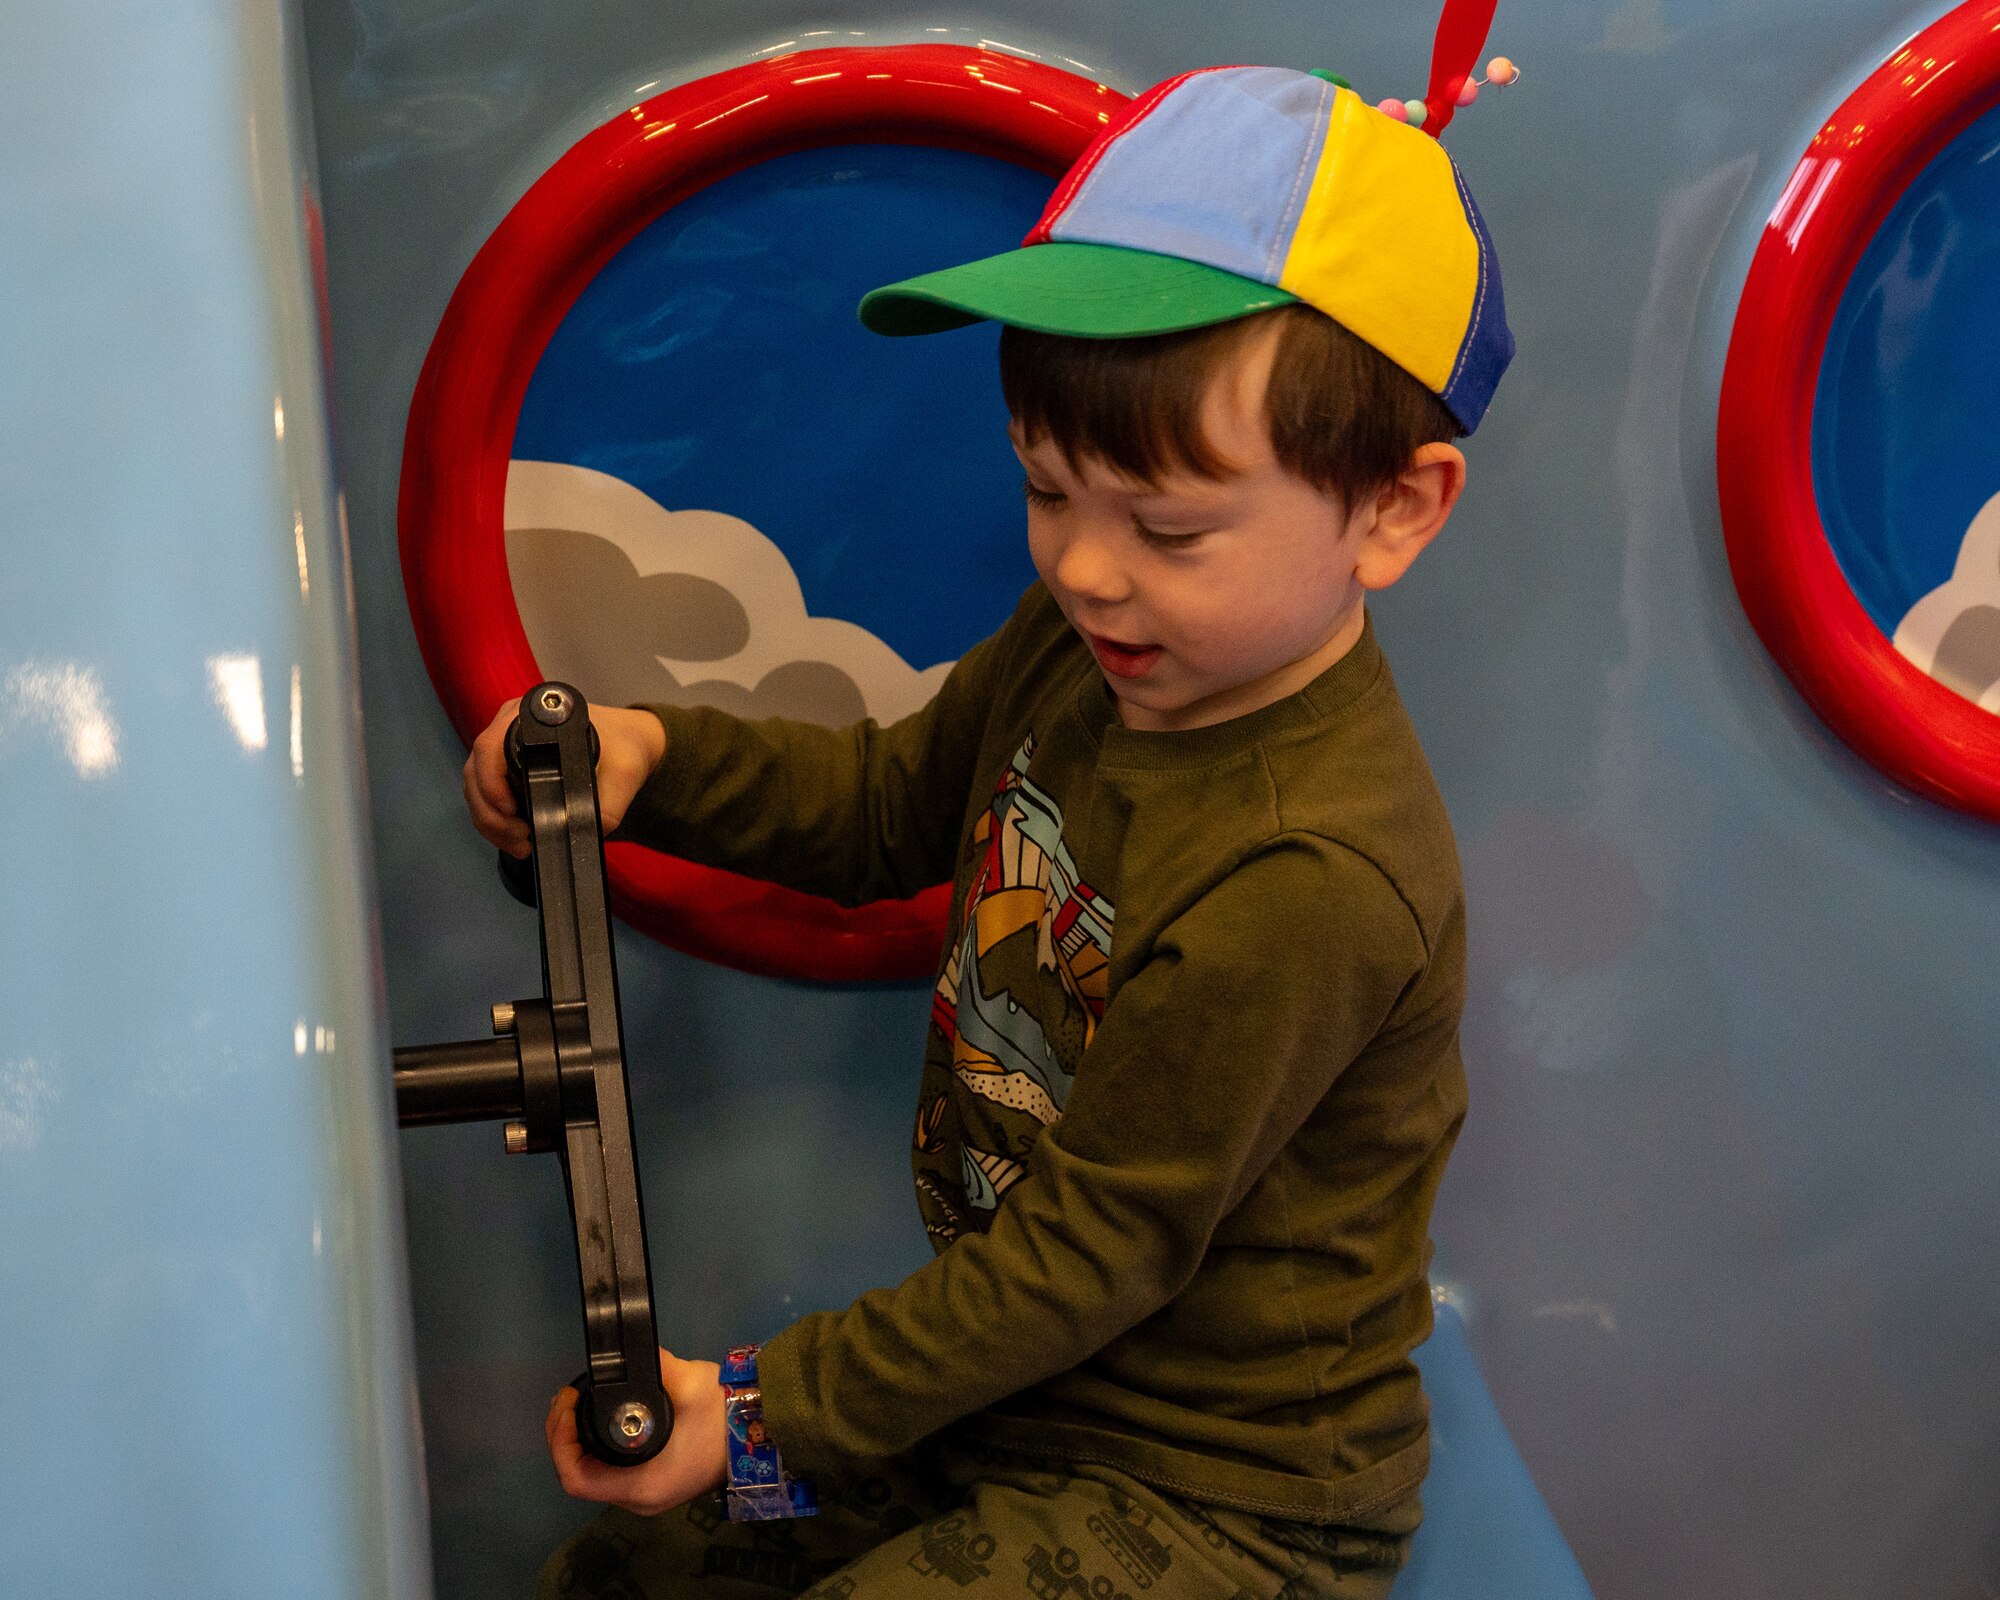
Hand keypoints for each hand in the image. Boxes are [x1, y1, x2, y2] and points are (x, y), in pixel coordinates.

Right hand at [462, 698, 667, 857]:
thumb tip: (589, 830)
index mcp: (532, 715)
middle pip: (476, 771)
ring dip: (490, 821)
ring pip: (475, 787)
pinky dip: (495, 821)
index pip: (490, 746)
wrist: (629, 742)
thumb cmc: (625, 745)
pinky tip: (516, 839)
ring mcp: (503, 745)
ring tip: (521, 845)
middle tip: (520, 839)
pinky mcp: (505, 766)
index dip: (491, 781)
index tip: (511, 811)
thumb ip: (611, 803)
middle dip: (490, 813)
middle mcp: (509, 725)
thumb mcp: (626, 772)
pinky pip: (485, 795)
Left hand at [545, 1348, 727, 1516]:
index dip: (561, 1442)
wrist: (764, 1434)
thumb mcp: (689, 1383)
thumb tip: (628, 1351)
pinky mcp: (654, 1486)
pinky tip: (601, 1418)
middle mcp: (639, 1499)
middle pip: (581, 1476)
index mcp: (642, 1484)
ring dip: (581, 1441)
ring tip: (580, 1402)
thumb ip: (654, 1367)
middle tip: (571, 1395)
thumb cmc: (724, 1416)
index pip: (577, 1478)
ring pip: (595, 1475)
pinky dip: (598, 1446)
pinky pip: (611, 1473)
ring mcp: (647, 1497)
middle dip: (566, 1435)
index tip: (571, 1403)